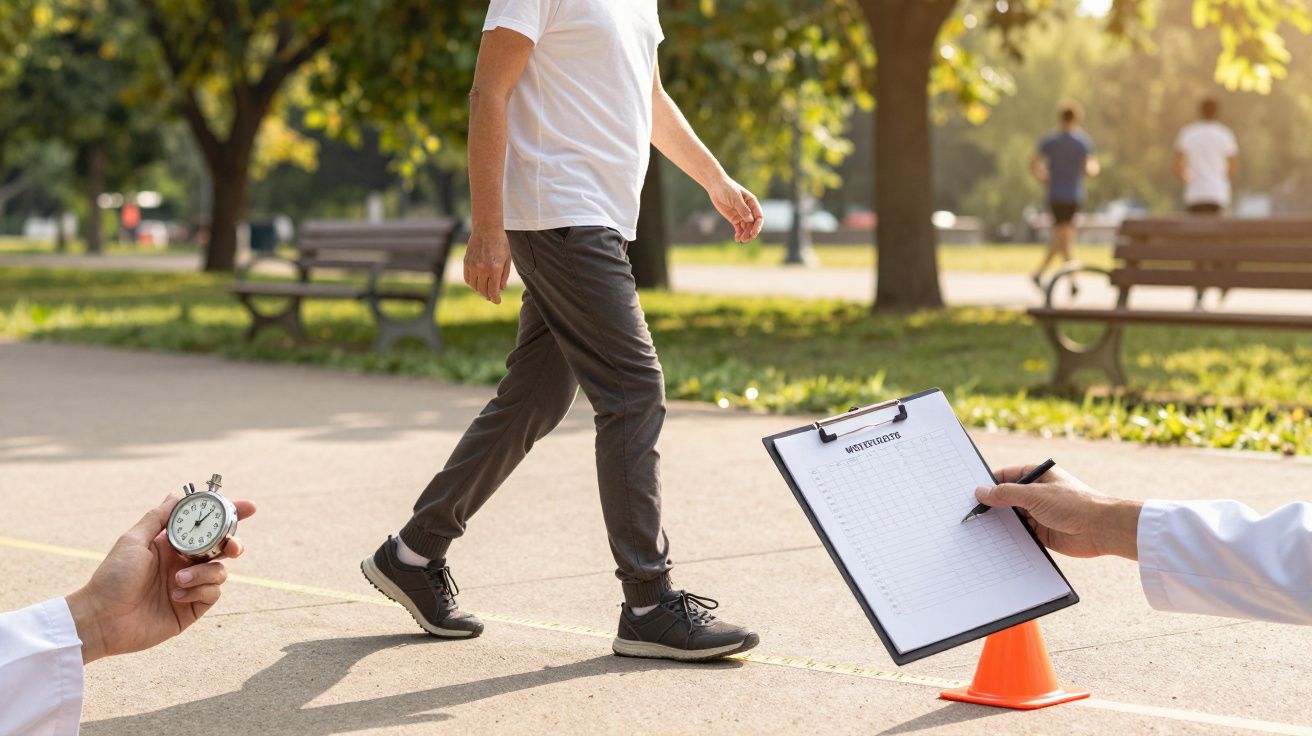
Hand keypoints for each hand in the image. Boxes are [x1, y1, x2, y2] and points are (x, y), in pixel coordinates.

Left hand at [65, 494, 256, 663]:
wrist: (102, 618)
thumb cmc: (112, 577)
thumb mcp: (133, 540)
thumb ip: (158, 518)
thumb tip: (176, 495)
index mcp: (172, 545)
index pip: (206, 526)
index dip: (229, 515)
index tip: (248, 507)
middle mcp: (184, 564)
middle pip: (223, 548)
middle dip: (233, 544)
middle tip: (231, 546)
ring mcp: (190, 586)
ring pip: (220, 571)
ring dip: (205, 572)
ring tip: (178, 580)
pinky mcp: (192, 608)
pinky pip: (213, 593)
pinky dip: (199, 590)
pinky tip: (176, 595)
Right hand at [463, 227, 511, 304]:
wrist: (486, 229)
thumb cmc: (500, 243)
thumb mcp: (507, 259)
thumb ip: (504, 275)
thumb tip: (501, 289)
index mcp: (495, 269)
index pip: (493, 291)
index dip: (495, 299)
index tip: (497, 301)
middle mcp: (482, 269)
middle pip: (483, 290)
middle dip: (488, 295)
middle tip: (492, 296)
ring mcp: (473, 266)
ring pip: (474, 286)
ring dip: (480, 290)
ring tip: (485, 289)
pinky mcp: (466, 262)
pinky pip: (467, 279)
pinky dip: (472, 283)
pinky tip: (477, 282)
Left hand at [707, 177, 763, 242]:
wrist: (716, 187)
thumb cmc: (727, 189)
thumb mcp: (735, 198)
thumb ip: (742, 209)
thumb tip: (750, 220)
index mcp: (752, 203)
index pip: (759, 217)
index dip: (758, 226)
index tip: (754, 233)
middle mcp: (749, 210)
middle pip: (753, 224)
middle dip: (750, 232)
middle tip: (746, 239)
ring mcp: (741, 215)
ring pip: (746, 228)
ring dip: (745, 234)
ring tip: (741, 240)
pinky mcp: (734, 218)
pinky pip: (738, 228)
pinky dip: (739, 233)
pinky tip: (737, 238)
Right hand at [975, 465, 1140, 559]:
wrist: (1102, 529)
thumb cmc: (1074, 504)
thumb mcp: (1035, 494)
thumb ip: (1006, 494)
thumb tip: (981, 491)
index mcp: (1037, 476)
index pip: (1006, 476)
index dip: (989, 484)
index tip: (970, 494)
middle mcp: (1037, 494)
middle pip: (1007, 499)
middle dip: (992, 507)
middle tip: (970, 514)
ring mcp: (1039, 514)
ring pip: (1013, 518)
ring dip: (1000, 524)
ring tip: (978, 530)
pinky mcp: (1042, 533)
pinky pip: (1021, 535)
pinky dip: (1010, 538)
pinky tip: (995, 543)